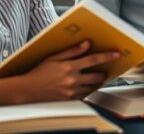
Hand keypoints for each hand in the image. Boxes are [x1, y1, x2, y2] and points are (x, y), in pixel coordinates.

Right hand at [0, 40, 119, 105]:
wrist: (26, 90)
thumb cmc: (39, 72)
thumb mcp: (54, 57)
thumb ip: (72, 51)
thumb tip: (87, 43)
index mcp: (69, 67)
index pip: (93, 59)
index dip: (107, 56)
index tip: (117, 54)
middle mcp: (72, 79)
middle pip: (97, 75)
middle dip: (103, 72)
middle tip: (105, 70)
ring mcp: (71, 91)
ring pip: (93, 86)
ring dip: (98, 82)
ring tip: (98, 77)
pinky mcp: (69, 99)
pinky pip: (85, 95)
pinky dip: (90, 90)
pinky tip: (88, 86)